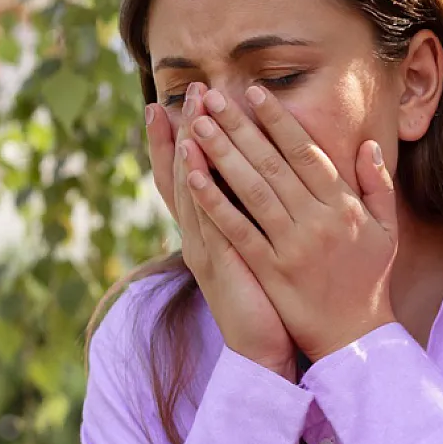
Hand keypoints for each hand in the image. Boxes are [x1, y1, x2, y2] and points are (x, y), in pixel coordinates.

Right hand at [147, 83, 296, 381]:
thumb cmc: (266, 301)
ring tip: (190, 112)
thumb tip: (263, 178)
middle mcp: (199, 234)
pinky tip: (193, 162)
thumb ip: (255, 215)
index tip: (175, 104)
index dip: (179, 141)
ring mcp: (204, 247)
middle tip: (188, 92)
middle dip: (185, 131)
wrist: (263, 351)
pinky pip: (205, 219)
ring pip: (190, 190)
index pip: (189, 176)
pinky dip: (196, 188)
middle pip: (183, 175)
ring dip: (188, 149)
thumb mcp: (257, 250)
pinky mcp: (217, 263)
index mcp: (210, 230)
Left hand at [183, 85, 397, 361]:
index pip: (305, 153)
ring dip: (222, 155)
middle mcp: (316, 221)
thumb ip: (376, 185)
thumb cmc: (368, 279)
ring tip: (197, 125)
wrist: (355, 338)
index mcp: (342, 206)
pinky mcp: (269, 270)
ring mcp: (291, 246)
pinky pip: (237, 230)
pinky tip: (193, 176)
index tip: (254, 92)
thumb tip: (367, 144)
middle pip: (273, 164)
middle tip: (213, 97)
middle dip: (240, 127)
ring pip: (252, 191)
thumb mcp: (385, 229)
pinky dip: (213, 201)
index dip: (278, 121)